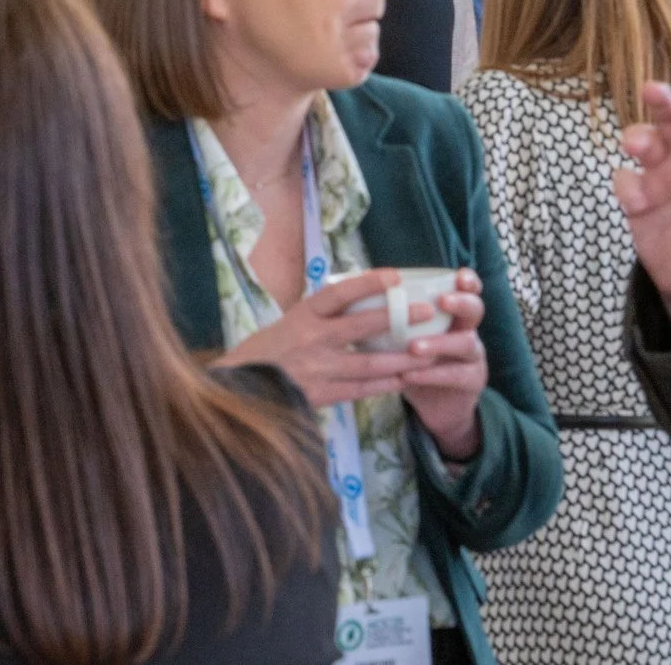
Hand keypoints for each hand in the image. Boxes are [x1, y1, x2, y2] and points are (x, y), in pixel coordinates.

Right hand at [222, 270, 419, 408]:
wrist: (240, 387)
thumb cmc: (266, 351)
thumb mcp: (288, 323)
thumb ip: (320, 316)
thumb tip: (359, 300)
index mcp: (303, 314)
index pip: (340, 292)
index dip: (369, 282)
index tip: (396, 276)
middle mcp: (312, 338)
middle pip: (362, 326)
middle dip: (398, 318)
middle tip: (427, 312)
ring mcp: (318, 368)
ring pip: (370, 362)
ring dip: (402, 358)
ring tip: (429, 353)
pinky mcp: (322, 394)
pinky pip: (361, 389)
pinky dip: (384, 384)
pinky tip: (403, 380)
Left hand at [398, 273, 487, 461]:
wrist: (434, 405)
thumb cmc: (414, 360)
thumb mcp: (404, 335)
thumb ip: (391, 316)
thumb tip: (353, 293)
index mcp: (452, 313)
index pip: (467, 289)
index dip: (467, 281)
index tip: (457, 275)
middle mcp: (467, 329)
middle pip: (475, 310)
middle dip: (461, 302)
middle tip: (441, 301)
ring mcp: (473, 357)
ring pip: (467, 343)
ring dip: (439, 342)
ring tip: (414, 346)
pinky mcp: (471, 382)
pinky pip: (455, 375)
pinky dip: (430, 374)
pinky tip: (409, 374)